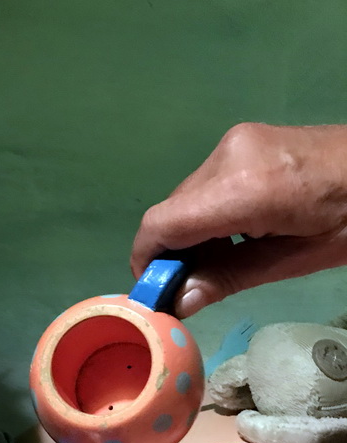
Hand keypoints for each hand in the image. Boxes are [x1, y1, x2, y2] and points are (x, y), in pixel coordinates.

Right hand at [131, 122, 346, 316]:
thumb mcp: (296, 259)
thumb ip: (230, 277)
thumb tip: (179, 302)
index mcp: (244, 188)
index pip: (162, 223)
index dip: (147, 260)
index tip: (156, 292)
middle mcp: (228, 156)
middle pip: (172, 213)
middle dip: (173, 252)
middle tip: (192, 288)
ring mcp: (235, 142)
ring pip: (186, 199)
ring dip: (191, 235)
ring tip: (221, 262)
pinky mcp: (242, 140)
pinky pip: (205, 185)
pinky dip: (207, 214)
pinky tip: (234, 234)